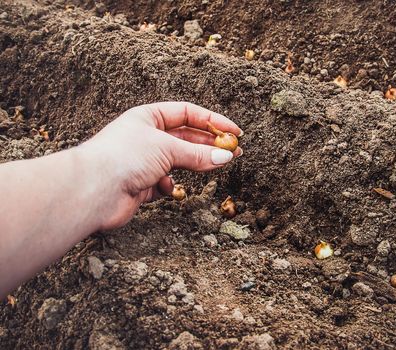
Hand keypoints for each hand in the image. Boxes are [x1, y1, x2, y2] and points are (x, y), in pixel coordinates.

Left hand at [80, 102, 242, 229]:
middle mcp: (146, 137)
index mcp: (148, 117)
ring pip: (179, 162)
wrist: (92, 190)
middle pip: (187, 138)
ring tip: (216, 167)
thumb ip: (198, 154)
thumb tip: (225, 157)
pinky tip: (165, 187)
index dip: (212, 121)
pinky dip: (168, 186)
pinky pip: (165, 184)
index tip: (234, 131)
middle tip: (234, 153)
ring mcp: (144, 161)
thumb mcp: (167, 148)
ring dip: (195, 165)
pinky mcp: (141, 185)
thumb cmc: (123, 157)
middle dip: (210, 146)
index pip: (187, 113)